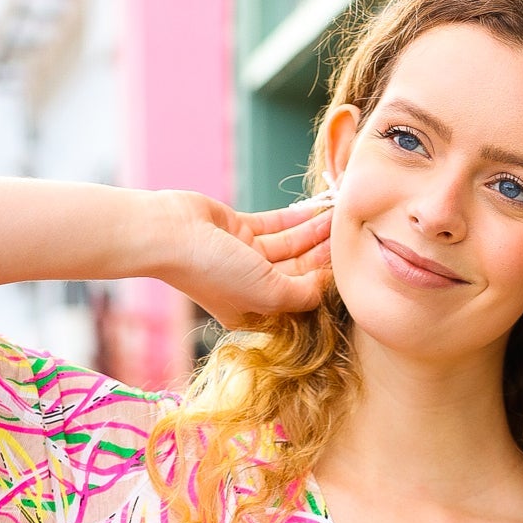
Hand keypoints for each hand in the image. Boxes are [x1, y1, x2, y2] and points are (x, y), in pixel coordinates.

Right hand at [154, 189, 333, 329]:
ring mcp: (244, 258)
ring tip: (339, 216)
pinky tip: (317, 209)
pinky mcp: (238, 230)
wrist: (171, 235)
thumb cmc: (215, 272)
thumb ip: (303, 295)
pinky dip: (295, 218)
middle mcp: (250, 288)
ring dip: (314, 232)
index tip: (350, 267)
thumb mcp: (269, 293)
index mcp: (256, 313)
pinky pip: (274, 225)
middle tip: (351, 235)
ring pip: (290, 246)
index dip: (324, 284)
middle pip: (298, 271)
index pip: (299, 299)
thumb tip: (326, 287)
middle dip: (323, 254)